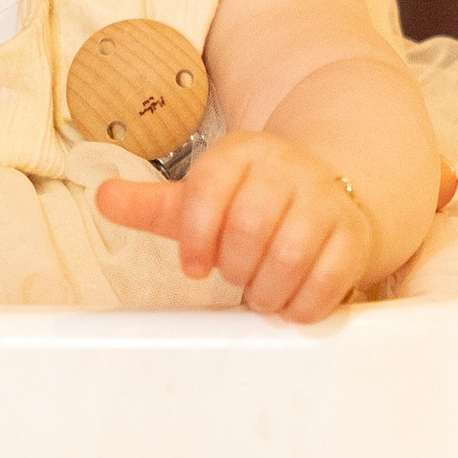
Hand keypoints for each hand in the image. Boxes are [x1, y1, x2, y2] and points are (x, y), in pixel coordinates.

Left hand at [95, 131, 375, 321]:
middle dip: (235, 267)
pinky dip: (302, 304)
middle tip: (235, 276)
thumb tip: (103, 196)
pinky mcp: (354, 234)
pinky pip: (328, 279)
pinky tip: (290, 302)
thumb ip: (150, 205)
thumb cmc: (250, 202)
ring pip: (290, 255)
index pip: (211, 188)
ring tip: (260, 293)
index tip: (193, 267)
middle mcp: (287, 169)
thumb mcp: (199, 198)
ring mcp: (325, 200)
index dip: (196, 236)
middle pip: (250, 226)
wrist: (326, 192)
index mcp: (242, 153)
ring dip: (267, 290)